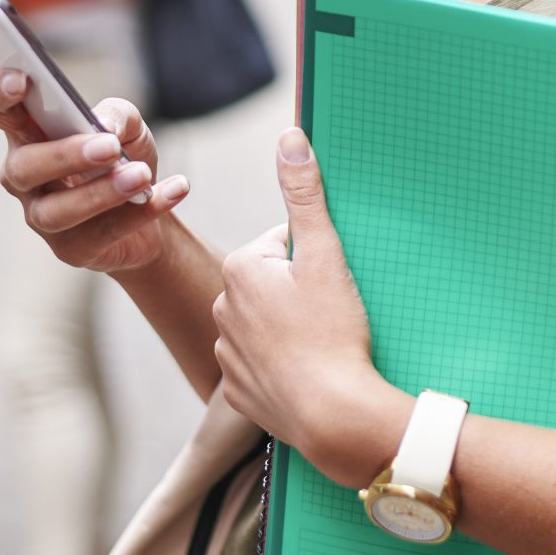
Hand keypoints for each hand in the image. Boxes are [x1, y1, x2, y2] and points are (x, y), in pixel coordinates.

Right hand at [0, 68, 189, 272]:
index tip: (21, 80)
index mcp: (27, 133)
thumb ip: (116, 114)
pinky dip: (143, 211)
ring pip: (58, 211)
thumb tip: (103, 127)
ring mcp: (42, 217)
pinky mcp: (72, 249)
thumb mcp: (128, 126)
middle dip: (65, 156)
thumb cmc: (122, 156)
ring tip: (141, 175)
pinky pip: (103, 233)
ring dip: (102, 193)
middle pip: (23, 167)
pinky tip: (174, 190)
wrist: (148, 207)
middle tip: (110, 147)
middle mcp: (23, 176)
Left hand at [212, 128, 408, 485]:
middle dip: (300, 292)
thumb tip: (290, 138)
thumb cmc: (332, 332)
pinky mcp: (238, 390)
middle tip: (332, 315)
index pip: (284, 243)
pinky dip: (283, 366)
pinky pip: (262, 365)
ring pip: (266, 324)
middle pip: (272, 284)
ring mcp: (227, 351)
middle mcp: (221, 306)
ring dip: (290, 328)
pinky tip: (307, 374)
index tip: (333, 282)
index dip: (316, 258)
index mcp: (239, 268)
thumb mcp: (325, 255)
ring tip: (322, 346)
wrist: (334, 416)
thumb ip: (305, 195)